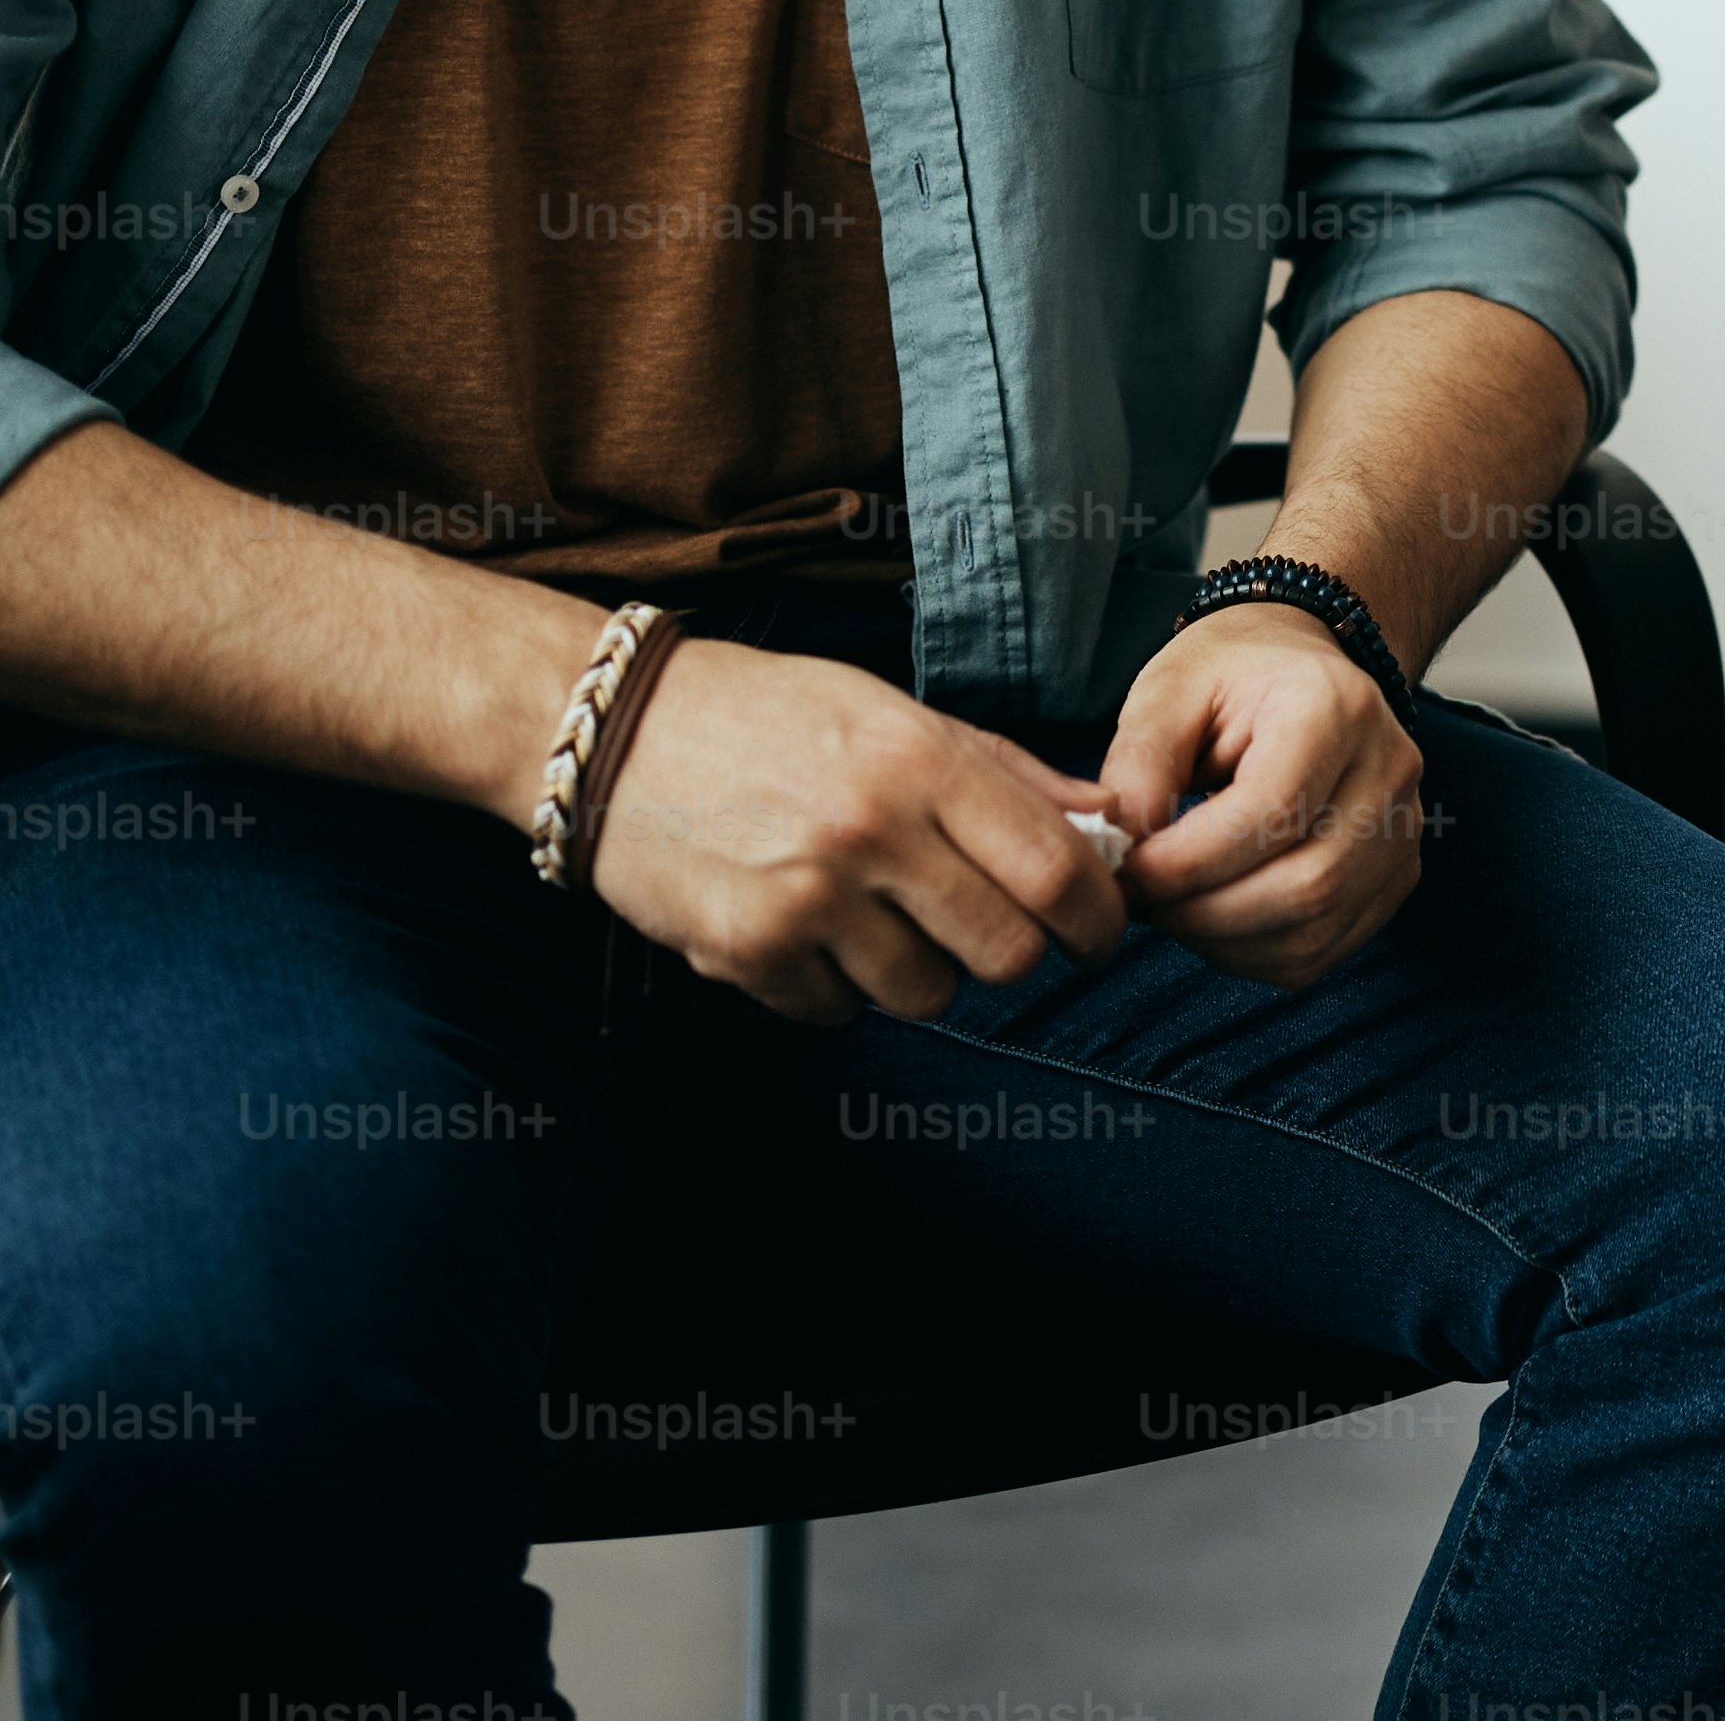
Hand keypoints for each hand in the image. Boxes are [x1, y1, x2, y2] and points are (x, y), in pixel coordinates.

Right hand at [579, 638, 1129, 1023]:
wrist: (616, 735)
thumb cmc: (772, 715)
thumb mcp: (896, 713)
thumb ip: (1006, 772)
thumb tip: (1108, 822)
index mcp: (919, 761)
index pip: (1056, 871)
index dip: (1097, 916)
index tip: (1097, 929)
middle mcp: (868, 833)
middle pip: (1004, 953)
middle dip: (1012, 950)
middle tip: (984, 925)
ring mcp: (803, 902)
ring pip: (927, 995)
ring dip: (923, 971)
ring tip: (882, 917)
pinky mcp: (744, 955)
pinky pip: (839, 1012)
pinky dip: (839, 986)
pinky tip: (812, 929)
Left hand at [1094, 603, 1431, 991]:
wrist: (1300, 670)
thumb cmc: (1229, 678)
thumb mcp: (1167, 693)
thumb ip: (1138, 766)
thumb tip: (1122, 849)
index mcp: (1335, 705)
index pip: (1274, 810)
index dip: (1190, 861)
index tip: (1127, 870)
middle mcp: (1388, 767)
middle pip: (1309, 881)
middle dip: (1205, 911)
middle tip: (1141, 900)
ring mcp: (1404, 826)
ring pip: (1317, 928)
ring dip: (1225, 940)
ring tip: (1172, 907)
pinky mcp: (1395, 874)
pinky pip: (1324, 948)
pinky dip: (1255, 953)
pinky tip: (1214, 919)